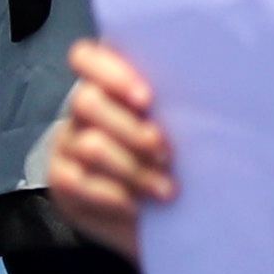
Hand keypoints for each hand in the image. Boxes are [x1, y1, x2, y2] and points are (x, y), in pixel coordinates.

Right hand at [46, 37, 174, 259]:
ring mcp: (67, 145)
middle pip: (86, 101)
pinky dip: (113, 195)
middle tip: (166, 152)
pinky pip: (76, 182)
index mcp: (110, 84)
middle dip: (132, 129)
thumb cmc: (179, 159)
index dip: (111, 72)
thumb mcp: (184, 128)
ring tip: (167, 190)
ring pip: (90, 145)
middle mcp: (82, 110)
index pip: (87, 58)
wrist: (165, 216)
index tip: (147, 99)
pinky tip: (137, 206)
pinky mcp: (62, 180)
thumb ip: (180, 103)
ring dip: (134, 169)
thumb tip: (212, 89)